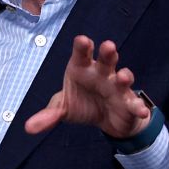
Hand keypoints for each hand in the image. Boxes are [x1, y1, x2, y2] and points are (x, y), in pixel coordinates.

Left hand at [24, 35, 150, 137]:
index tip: (82, 40)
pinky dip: (138, 106)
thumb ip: (48, 115)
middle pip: (105, 60)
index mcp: (82, 69)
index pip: (81, 55)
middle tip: (108, 46)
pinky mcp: (128, 103)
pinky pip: (134, 103)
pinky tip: (140, 110)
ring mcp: (117, 87)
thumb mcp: (63, 108)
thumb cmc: (82, 103)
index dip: (82, 47)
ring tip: (122, 76)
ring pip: (123, 77)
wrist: (105, 120)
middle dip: (107, 53)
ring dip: (124, 76)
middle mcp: (101, 74)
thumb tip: (28, 127)